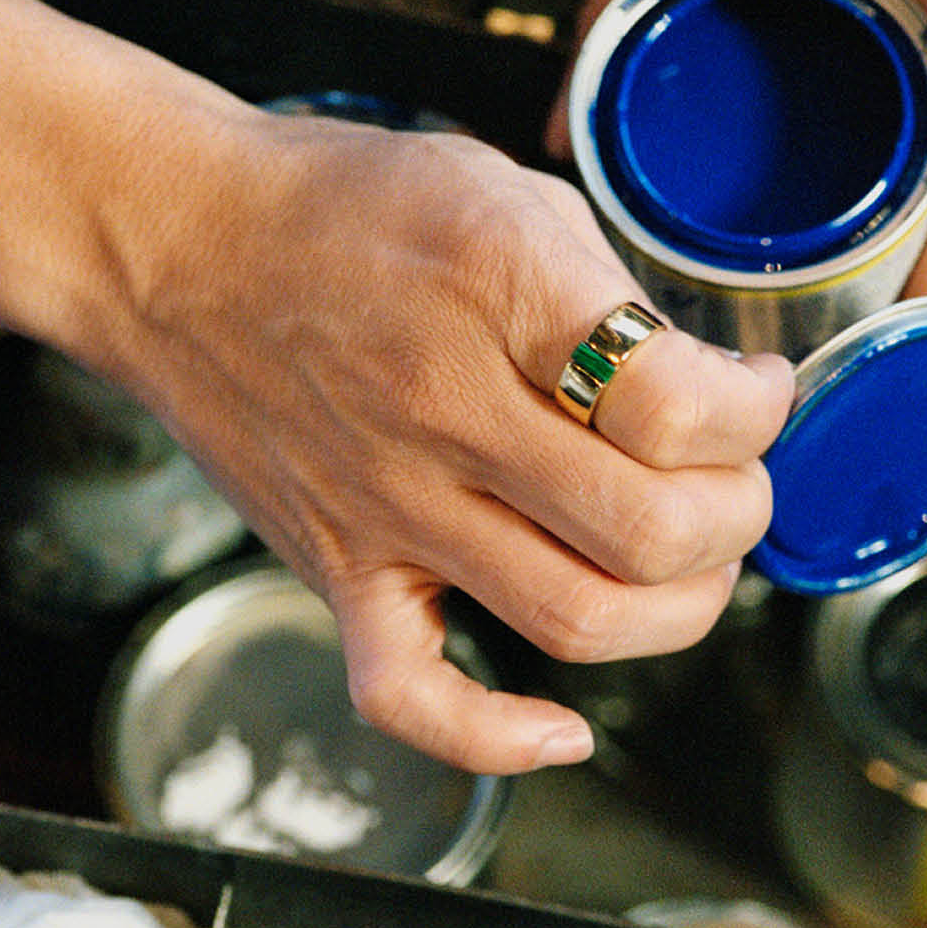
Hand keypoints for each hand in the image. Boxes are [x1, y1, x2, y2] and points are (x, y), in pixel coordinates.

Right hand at [129, 113, 793, 773]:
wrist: (172, 241)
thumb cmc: (340, 206)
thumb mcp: (500, 187)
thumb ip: (603, 284)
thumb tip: (699, 379)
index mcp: (500, 292)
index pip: (675, 404)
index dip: (754, 412)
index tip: (755, 394)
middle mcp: (445, 411)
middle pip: (651, 529)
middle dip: (738, 514)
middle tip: (735, 480)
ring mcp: (388, 505)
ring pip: (575, 617)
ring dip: (676, 609)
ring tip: (686, 562)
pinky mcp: (336, 570)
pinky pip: (414, 696)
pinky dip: (498, 739)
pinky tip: (563, 729)